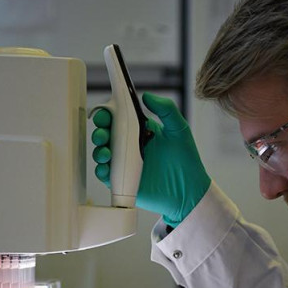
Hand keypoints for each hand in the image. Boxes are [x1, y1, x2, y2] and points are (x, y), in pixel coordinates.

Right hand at [91, 92, 210, 226]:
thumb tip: (147, 96)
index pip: (118, 118)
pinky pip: (106, 175)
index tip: (105, 113)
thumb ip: (166, 109)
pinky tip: (106, 169)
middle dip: (99, 132)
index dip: (108, 114)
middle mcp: (130, 146)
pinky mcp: (123, 181)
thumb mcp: (179, 130)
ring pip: (102, 153)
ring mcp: (125, 164)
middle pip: (105, 134)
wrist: (189, 192)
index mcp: (140, 130)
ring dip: (98, 151)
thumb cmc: (186, 160)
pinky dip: (101, 171)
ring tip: (105, 153)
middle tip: (102, 134)